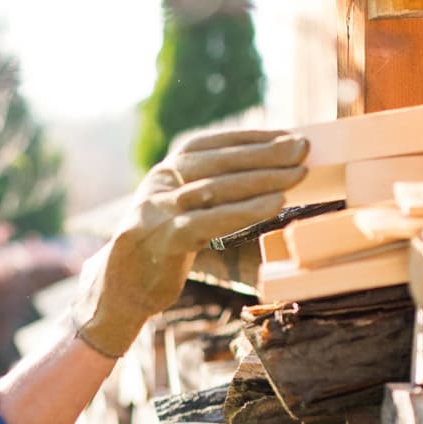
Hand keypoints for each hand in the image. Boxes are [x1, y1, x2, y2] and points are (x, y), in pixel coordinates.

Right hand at [73, 128, 308, 355]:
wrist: (121, 288)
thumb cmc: (164, 247)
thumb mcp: (184, 211)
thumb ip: (213, 191)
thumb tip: (268, 173)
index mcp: (167, 170)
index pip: (214, 144)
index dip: (253, 138)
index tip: (290, 135)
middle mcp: (161, 182)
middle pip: (218, 162)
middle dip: (264, 154)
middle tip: (302, 148)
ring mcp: (157, 210)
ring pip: (215, 189)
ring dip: (261, 180)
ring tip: (297, 174)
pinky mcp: (161, 239)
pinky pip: (207, 222)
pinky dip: (244, 212)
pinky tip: (274, 206)